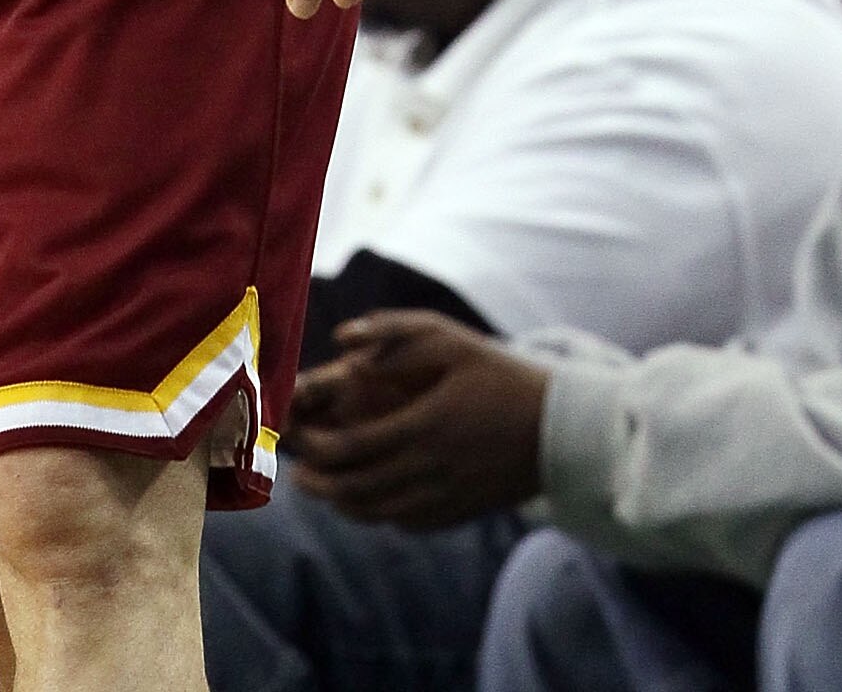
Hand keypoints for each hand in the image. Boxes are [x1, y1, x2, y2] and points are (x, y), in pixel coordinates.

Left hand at [287, 312, 547, 529]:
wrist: (562, 430)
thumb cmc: (500, 375)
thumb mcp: (451, 340)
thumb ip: (393, 334)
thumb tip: (341, 341)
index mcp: (425, 427)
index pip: (354, 448)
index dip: (317, 447)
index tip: (294, 437)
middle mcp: (432, 470)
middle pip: (360, 488)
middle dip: (321, 483)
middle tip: (295, 473)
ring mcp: (446, 497)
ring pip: (380, 513)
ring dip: (343, 504)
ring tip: (321, 490)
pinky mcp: (460, 512)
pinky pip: (408, 523)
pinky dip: (379, 515)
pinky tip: (366, 502)